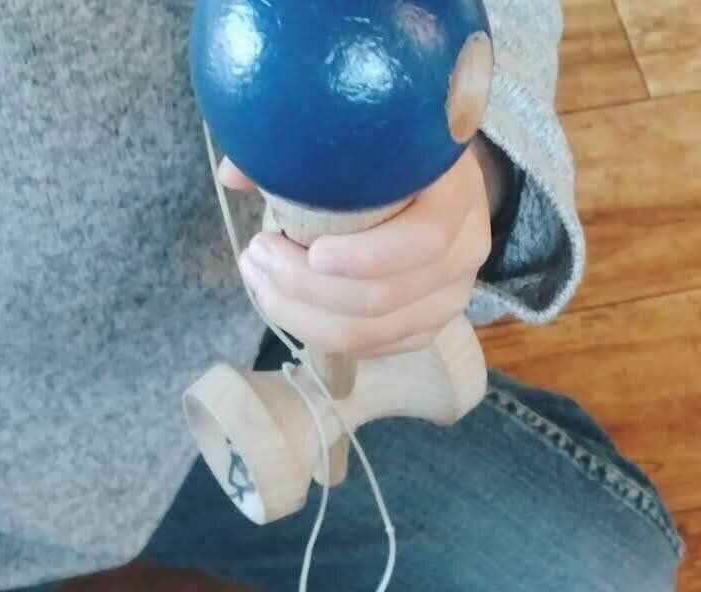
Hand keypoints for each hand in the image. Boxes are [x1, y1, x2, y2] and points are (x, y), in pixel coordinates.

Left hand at [226, 142, 494, 358]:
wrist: (445, 180)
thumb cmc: (398, 150)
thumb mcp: (369, 133)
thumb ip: (306, 146)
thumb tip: (235, 174)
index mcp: (457, 195)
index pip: (422, 241)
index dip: (363, 255)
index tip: (310, 248)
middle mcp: (464, 253)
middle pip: (381, 298)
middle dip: (306, 286)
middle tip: (257, 256)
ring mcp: (450, 297)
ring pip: (370, 333)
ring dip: (303, 315)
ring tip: (260, 279)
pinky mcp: (430, 327)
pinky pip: (373, 348)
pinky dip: (322, 332)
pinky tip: (288, 305)